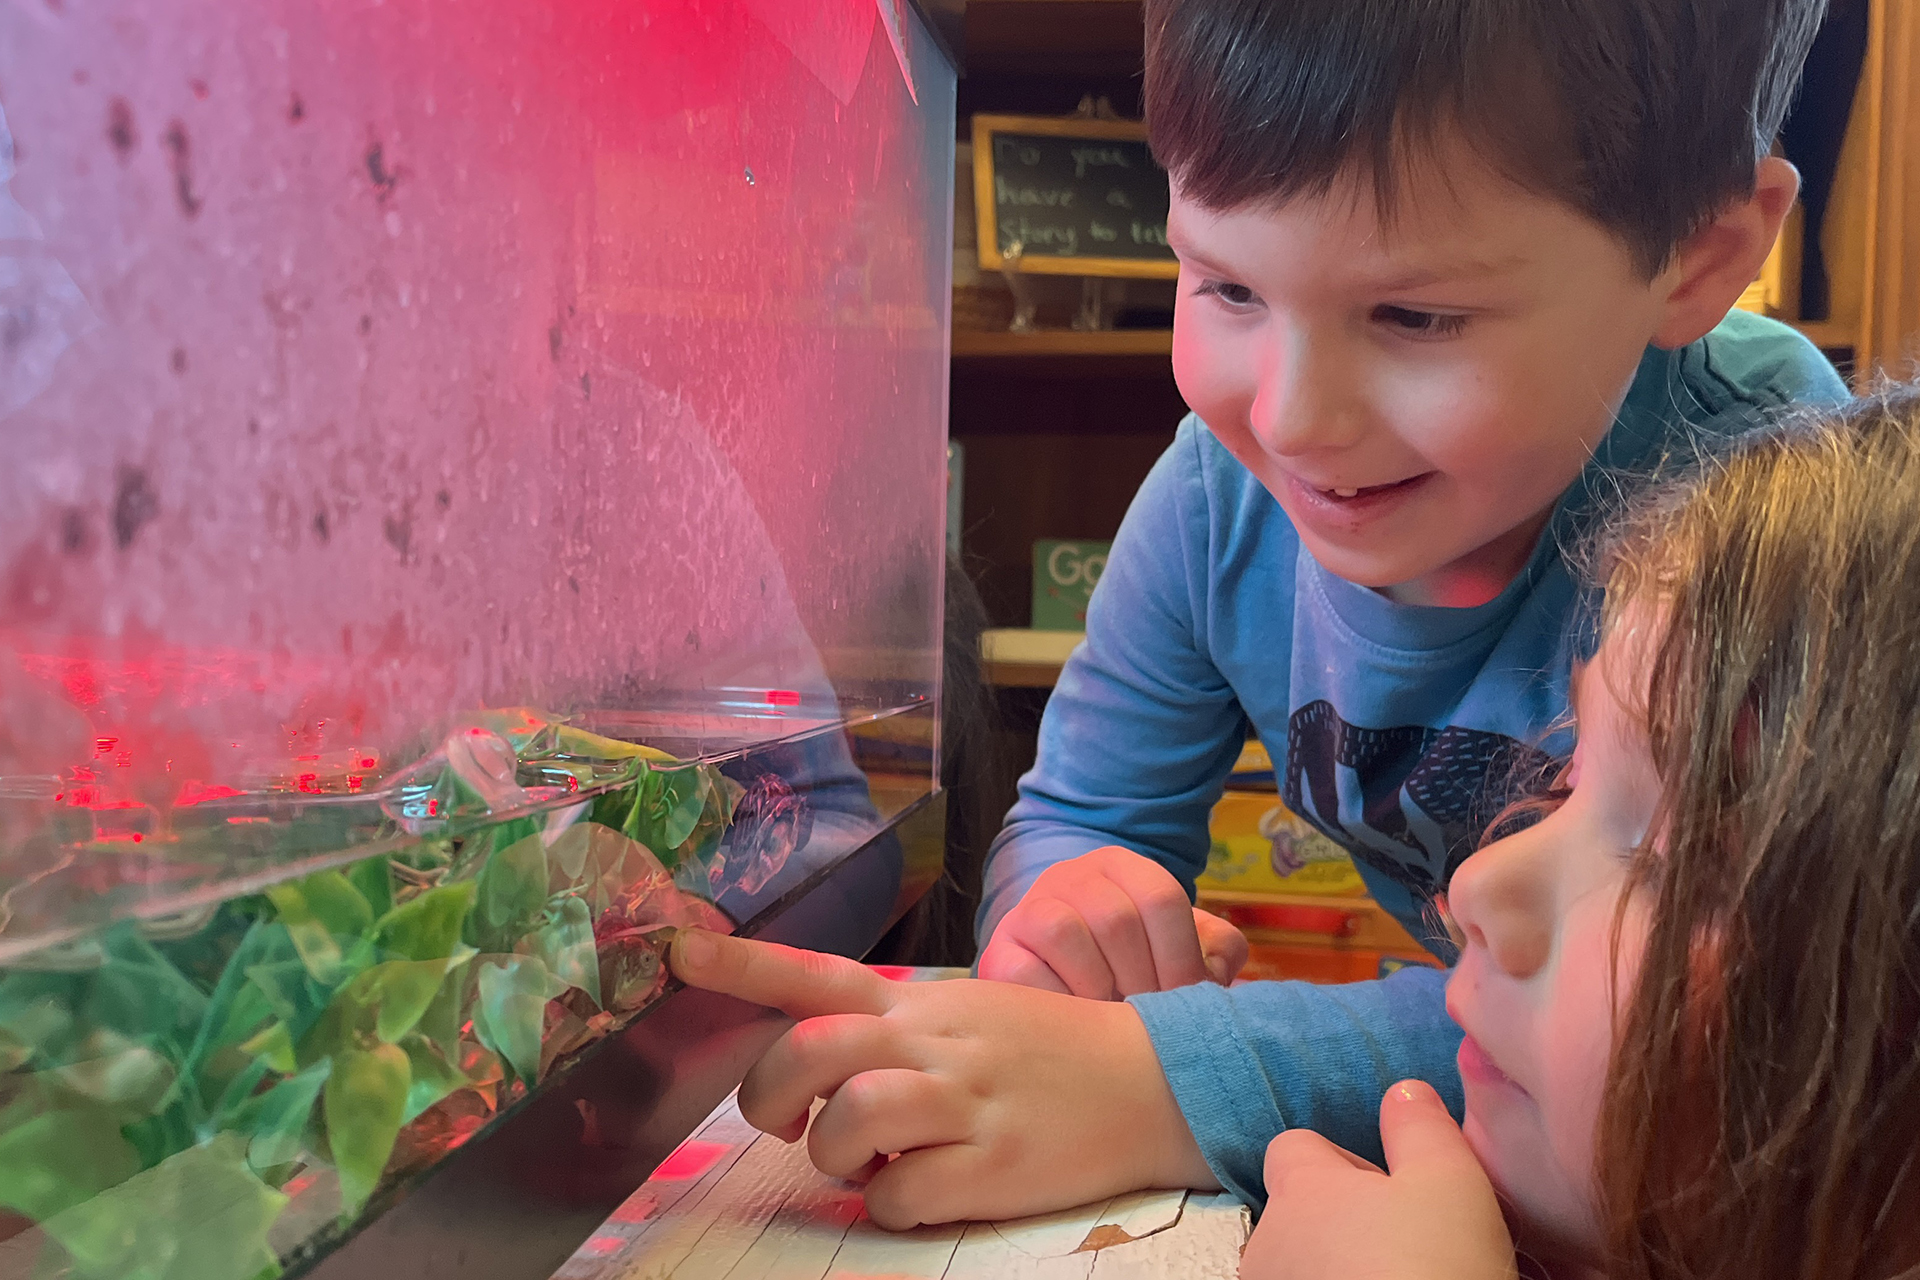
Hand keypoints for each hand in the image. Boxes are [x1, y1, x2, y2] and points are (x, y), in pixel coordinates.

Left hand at [670, 929, 1218, 1228]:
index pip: (816, 973)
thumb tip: (818, 1078)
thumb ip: (891, 1032)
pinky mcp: (994, 1165)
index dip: (738, 966)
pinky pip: (900, 1199)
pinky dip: (893, 1207)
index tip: (674, 952)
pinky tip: (925, 1190)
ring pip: (846, 1123)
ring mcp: (965, 1102)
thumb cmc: (1048, 1051)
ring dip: (835, 1156)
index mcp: (920, 1004)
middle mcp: (934, 1042)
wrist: (1155, 1079)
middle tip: (791, 1123)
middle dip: (770, 1098)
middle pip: (807, 1053)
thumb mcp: (967, 1012)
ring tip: (872, 1161)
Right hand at [978, 846, 1248, 998]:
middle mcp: (1072, 876)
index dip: (1180, 957)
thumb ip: (1213, 951)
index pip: (1161, 898)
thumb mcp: (1175, 949)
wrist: (1057, 979)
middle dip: (1141, 982)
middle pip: (1116, 919)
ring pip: (1065, 932)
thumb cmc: (1129, 968)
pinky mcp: (1000, 951)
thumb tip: (1218, 971)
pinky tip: (1075, 1022)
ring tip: (1110, 1020)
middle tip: (1147, 1020)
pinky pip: (1025, 970)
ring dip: (1097, 989)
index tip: (1184, 1002)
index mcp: (1122, 867)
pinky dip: (1058, 1002)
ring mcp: (1030, 909)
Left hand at [1242, 1080, 1515, 1279]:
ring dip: (1335, 1269)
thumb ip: (1422, 1128)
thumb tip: (1402, 1091)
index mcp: (1301, 1188)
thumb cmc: (1433, 1268)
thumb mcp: (1451, 1184)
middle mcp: (1267, 1240)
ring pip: (1297, 1265)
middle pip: (1297, 1212)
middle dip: (1339, 1225)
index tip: (1391, 1192)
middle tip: (1405, 1249)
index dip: (1343, 1164)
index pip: (1296, 1148)